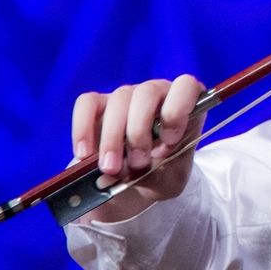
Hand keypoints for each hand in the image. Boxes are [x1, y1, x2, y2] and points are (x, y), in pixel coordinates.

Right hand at [70, 74, 206, 221]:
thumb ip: (161, 172)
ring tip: (111, 169)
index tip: (169, 141)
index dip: (177, 110)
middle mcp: (158, 93)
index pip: (186, 86)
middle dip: (139, 131)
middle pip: (146, 93)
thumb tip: (132, 165)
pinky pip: (87, 103)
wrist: (135, 184)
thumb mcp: (171, 180)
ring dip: (113, 138)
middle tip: (137, 163)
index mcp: (186, 105)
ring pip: (118, 99)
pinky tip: (86, 154)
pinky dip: (84, 129)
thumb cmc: (161, 175)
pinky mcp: (98, 105)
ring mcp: (128, 95)